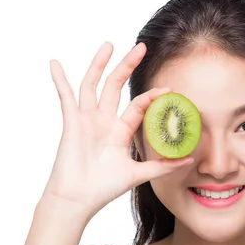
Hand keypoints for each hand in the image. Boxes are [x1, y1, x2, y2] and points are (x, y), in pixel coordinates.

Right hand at [40, 42, 192, 219]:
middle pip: (116, 86)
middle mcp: (103, 121)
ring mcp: (87, 119)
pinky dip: (59, 80)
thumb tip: (189, 160)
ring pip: (93, 85)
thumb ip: (162, 166)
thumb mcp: (137, 174)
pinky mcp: (71, 122)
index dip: (153, 96)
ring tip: (109, 45)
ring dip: (99, 64)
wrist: (79, 199)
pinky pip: (65, 96)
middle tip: (141, 47)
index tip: (169, 88)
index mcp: (119, 131)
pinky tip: (55, 63)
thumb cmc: (104, 188)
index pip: (138, 106)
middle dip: (127, 66)